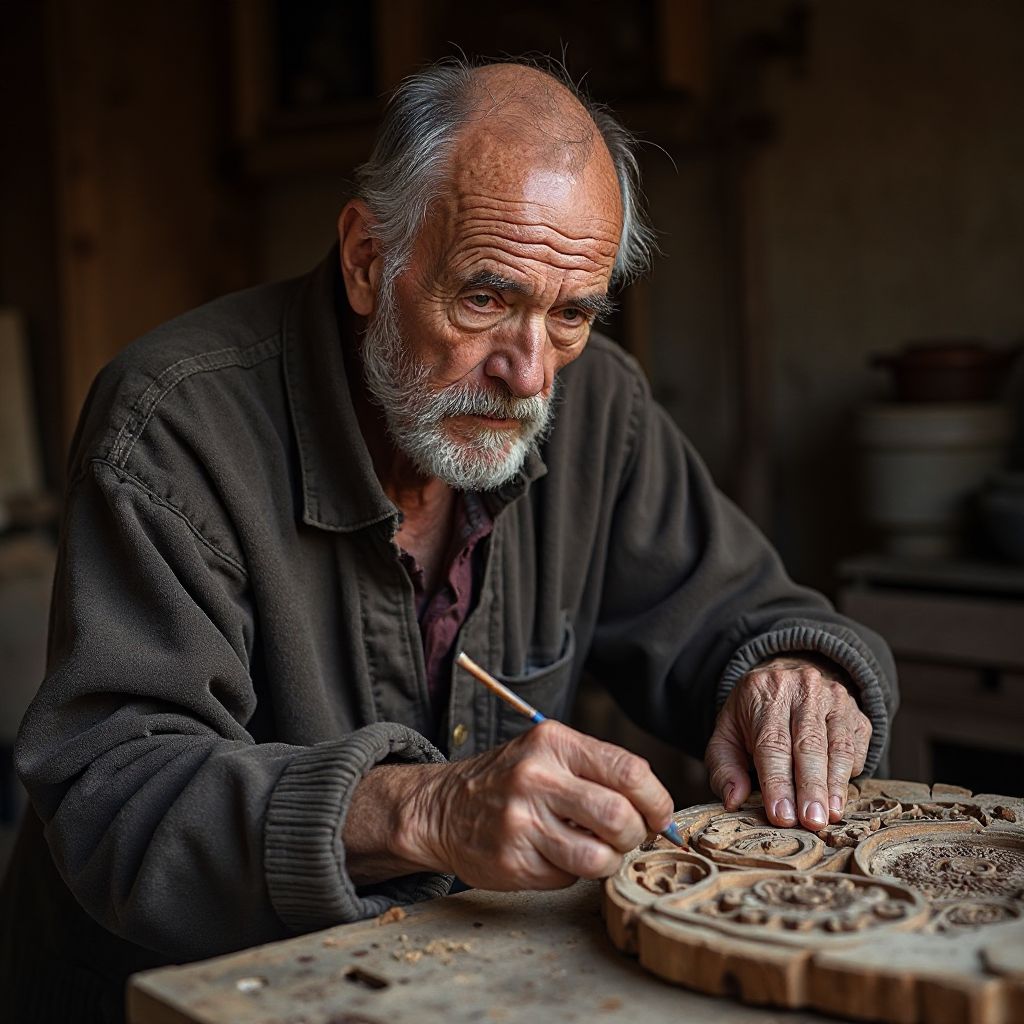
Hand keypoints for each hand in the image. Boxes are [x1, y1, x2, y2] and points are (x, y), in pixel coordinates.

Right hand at [348, 721, 673, 889]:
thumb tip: (657, 811)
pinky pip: (569, 878)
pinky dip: (573, 873)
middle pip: (620, 816)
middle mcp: (537, 778)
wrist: (443, 808)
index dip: (656, 800)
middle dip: (635, 834)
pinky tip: (554, 855)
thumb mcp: (548, 752)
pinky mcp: (513, 861)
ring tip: (594, 849)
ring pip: (600, 857)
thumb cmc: (510, 779)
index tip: (658, 815)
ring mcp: (522, 822)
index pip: (630, 771)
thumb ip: (599, 770)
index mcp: (554, 742)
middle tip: (626, 836)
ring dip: (608, 860)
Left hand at [704, 657, 871, 830]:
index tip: (782, 816)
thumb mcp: (727, 733)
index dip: (777, 782)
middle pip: (809, 744)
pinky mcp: (856, 713)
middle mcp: (802, 689)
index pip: (772, 742)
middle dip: (811, 788)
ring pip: (838, 746)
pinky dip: (850, 773)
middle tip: (812, 821)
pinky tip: (838, 795)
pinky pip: (857, 746)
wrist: (789, 676)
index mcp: (764, 692)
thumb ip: (724, 767)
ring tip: (830, 815)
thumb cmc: (754, 715)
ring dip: (835, 785)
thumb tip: (733, 800)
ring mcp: (833, 698)